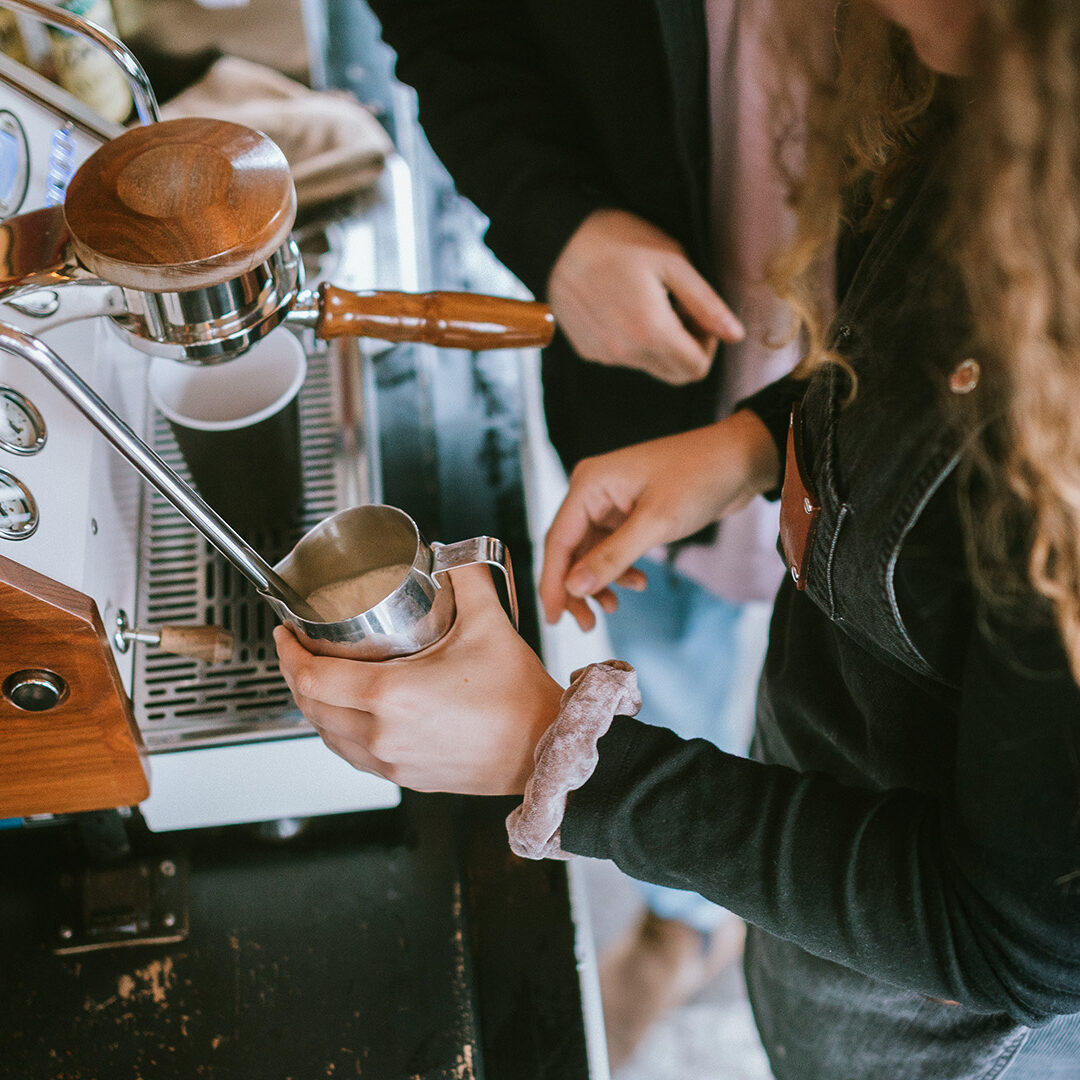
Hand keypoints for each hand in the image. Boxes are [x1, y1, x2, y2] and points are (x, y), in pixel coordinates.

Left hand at [273, 565, 563, 795]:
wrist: (544, 750)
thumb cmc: (518, 700)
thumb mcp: (489, 624)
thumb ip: (466, 578)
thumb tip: (449, 554)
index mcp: (391, 696)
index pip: (312, 676)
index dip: (287, 652)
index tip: (285, 633)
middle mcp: (382, 735)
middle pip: (310, 706)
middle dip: (294, 674)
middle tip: (297, 648)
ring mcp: (391, 762)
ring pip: (327, 735)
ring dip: (315, 705)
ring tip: (320, 677)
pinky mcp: (405, 778)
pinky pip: (352, 755)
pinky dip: (339, 731)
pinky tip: (351, 713)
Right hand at [539, 410, 779, 629]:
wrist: (739, 460)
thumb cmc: (699, 477)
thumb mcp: (656, 523)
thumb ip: (612, 557)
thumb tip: (573, 588)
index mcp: (589, 484)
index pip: (558, 541)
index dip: (552, 583)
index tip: (551, 619)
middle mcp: (593, 491)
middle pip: (570, 549)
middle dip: (576, 588)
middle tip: (586, 624)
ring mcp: (610, 502)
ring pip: (590, 553)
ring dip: (599, 582)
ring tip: (613, 608)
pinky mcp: (628, 512)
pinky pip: (611, 548)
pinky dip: (620, 570)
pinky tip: (638, 583)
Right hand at [546, 209, 744, 384]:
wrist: (560, 238)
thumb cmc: (620, 241)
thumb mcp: (673, 263)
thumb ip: (707, 304)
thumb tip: (736, 335)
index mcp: (653, 332)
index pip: (697, 369)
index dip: (708, 345)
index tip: (699, 317)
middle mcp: (628, 353)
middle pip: (675, 375)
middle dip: (687, 348)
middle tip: (679, 310)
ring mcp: (605, 355)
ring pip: (650, 367)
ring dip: (660, 344)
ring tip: (649, 303)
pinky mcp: (588, 351)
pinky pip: (624, 358)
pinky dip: (633, 341)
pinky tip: (624, 307)